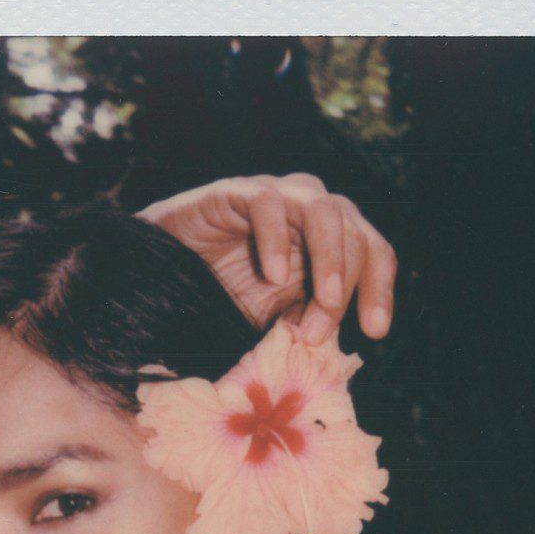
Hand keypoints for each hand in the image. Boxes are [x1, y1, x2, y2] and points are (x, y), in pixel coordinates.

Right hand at [138, 173, 397, 341]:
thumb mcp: (270, 320)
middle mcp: (305, 210)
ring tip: (323, 300)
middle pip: (353, 229)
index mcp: (325, 240)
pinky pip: (268, 203)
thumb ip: (304, 322)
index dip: (379, 287)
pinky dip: (277, 239)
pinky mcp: (233, 193)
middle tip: (320, 332)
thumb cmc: (217, 297)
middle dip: (345, 284)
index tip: (373, 331)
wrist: (155, 280)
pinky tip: (272, 275)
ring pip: (322, 209)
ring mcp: (272, 197)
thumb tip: (336, 341)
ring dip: (329, 260)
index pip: (371, 250)